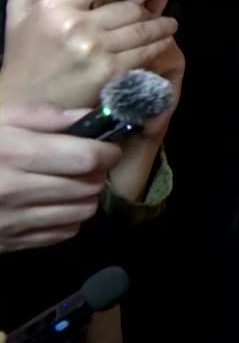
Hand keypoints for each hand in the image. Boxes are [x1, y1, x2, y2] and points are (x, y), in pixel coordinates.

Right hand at [0, 0, 177, 112]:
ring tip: (169, 25)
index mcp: (55, 7)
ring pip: (145, 29)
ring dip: (162, 26)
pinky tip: (163, 43)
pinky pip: (146, 53)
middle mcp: (77, 26)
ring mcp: (96, 51)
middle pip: (132, 6)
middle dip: (148, 7)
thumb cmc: (24, 56)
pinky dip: (160, 46)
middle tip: (155, 10)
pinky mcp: (111, 74)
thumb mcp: (17, 11)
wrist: (22, 106)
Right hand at [0, 98, 122, 252]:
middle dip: (96, 173)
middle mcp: (17, 190)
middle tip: (86, 163)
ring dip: (85, 196)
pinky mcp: (12, 242)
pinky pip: (64, 233)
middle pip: (89, 186)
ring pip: (82, 211)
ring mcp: (14, 221)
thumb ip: (45, 116)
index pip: (86, 158)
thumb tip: (91, 115)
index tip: (107, 146)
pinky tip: (53, 204)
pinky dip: (68, 218)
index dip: (107, 151)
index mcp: (14, 154)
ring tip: (70, 182)